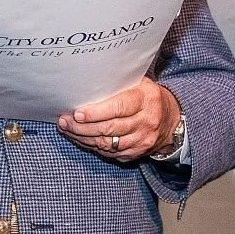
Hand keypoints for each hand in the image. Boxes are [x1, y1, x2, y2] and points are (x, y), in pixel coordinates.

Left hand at [58, 80, 179, 162]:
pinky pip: (109, 153)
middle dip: (82, 127)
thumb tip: (86, 80)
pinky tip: (79, 138)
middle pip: (110, 128)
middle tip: (64, 121)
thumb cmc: (146, 97)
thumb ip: (118, 82)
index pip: (119, 107)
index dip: (96, 112)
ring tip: (66, 129)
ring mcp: (142, 140)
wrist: (170, 120)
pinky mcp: (136, 153)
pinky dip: (91, 146)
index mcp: (146, 99)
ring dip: (83, 137)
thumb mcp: (139, 83)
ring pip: (107, 143)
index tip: (77, 113)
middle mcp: (146, 121)